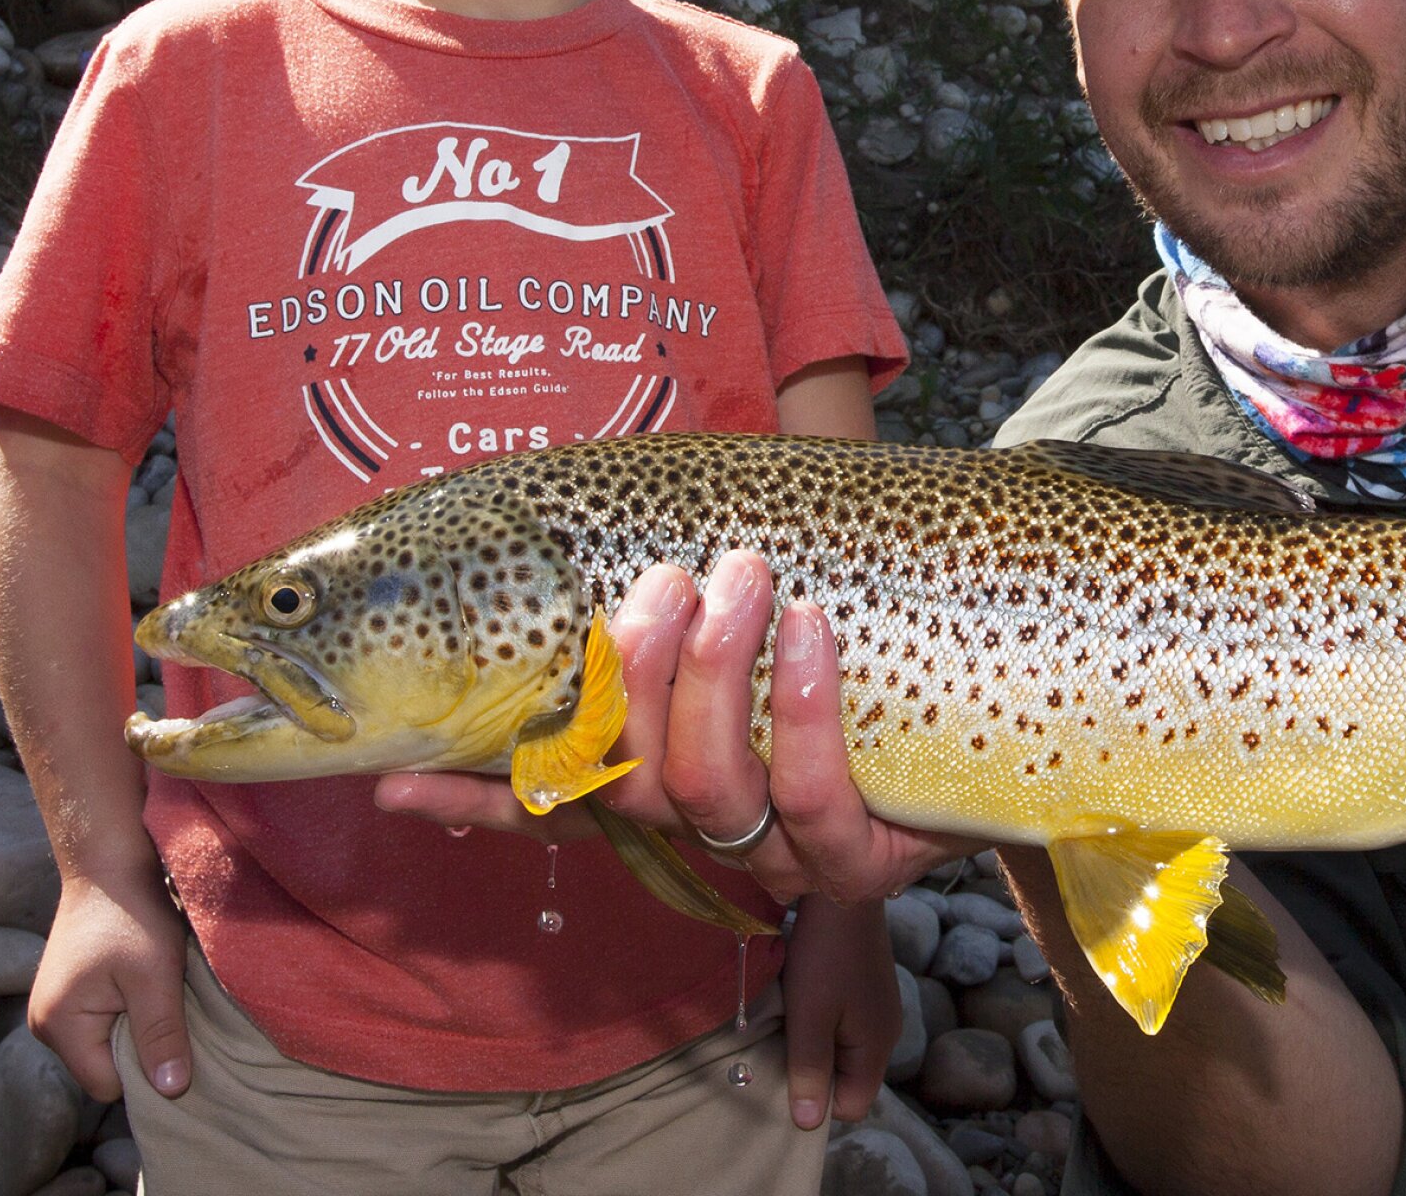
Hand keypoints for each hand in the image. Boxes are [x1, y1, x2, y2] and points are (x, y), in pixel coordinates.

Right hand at [29, 865, 191, 1102]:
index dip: (146, 1070)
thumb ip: (162, 1035)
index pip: (107, 1086)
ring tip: (156, 990)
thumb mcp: (156, 976)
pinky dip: (126, 1010)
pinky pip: (100, 1022)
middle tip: (170, 1007)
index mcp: (58, 1027)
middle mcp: (44, 1025)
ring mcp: (50, 1009)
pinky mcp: (65, 994)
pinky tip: (143, 983)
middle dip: (141, 1048)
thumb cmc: (133, 914)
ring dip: (136, 1025)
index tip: (174, 1035)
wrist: (109, 863)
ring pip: (105, 1044)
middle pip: (104, 1067)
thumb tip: (172, 1092)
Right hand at [377, 555, 975, 900]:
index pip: (548, 794)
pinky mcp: (867, 862)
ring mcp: (783, 853)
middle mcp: (709, 826)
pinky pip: (815, 805)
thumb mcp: (755, 597)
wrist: (1010, 658)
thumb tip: (539, 542)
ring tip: (741, 580)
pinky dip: (806, 714)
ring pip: (707, 793)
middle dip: (632, 679)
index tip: (394, 771)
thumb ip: (666, 580)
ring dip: (715, 679)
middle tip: (663, 581)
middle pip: (627, 783)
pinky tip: (816, 634)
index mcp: (669, 771)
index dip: (470, 795)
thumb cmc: (862, 612)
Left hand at [779, 895, 899, 1128]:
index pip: (851, 1106)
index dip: (819, 1100)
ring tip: (793, 1016)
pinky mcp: (869, 987)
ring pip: (843, 1050)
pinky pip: (845, 1024)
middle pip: (848, 1079)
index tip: (791, 1071)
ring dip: (815, 1042)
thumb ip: (809, 1071)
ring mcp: (880, 1008)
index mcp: (877, 1048)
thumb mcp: (810, 1018)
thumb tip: (808, 1124)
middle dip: (815, 1070)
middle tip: (785, 1042)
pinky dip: (823, 1019)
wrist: (843, 890)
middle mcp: (887, 1032)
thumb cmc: (824, 956)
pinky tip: (806, 994)